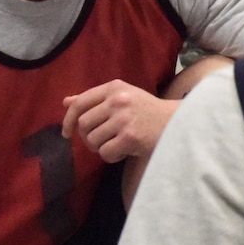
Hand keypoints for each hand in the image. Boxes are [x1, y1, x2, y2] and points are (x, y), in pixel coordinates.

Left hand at [62, 81, 176, 161]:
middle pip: (83, 124)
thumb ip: (95, 100)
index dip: (68, 120)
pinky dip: (111, 157)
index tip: (66, 133)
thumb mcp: (122, 97)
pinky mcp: (130, 137)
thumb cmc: (147, 111)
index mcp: (114, 87)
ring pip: (93, 140)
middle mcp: (117, 100)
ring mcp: (124, 118)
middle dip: (87, 137)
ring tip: (115, 145)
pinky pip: (105, 153)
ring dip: (100, 148)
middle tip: (100, 141)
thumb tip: (66, 101)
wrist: (178, 122)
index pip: (80, 103)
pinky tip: (124, 151)